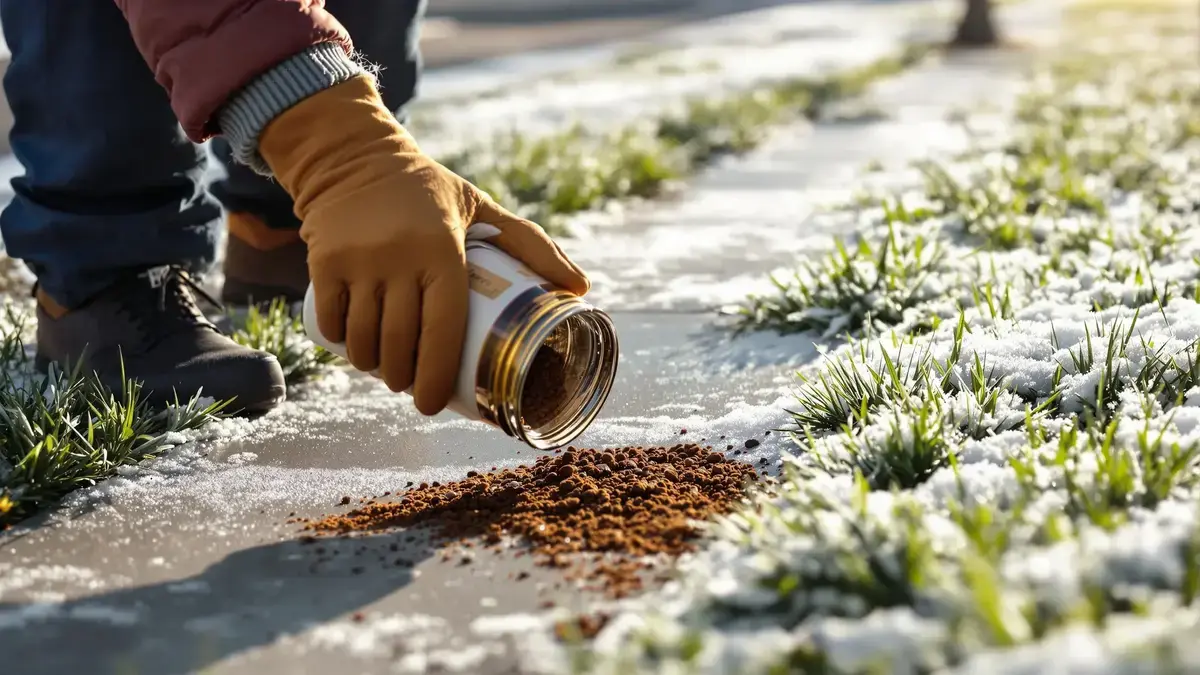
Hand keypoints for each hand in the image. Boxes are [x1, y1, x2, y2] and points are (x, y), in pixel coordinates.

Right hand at [259, 75, 589, 414]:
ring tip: (385, 370)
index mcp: (444, 250)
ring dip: (373, 368)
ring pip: (363, 341)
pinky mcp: (324, 261)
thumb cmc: (426, 191)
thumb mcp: (481, 207)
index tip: (435, 403)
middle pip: (400, 346)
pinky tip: (353, 349)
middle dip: (404, 379)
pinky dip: (341, 344)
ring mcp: (358, 261)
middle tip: (411, 386)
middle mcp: (400, 257)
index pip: (443, 331)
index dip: (438, 377)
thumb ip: (531, 243)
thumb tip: (582, 288)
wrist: (354, 156)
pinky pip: (331, 322)